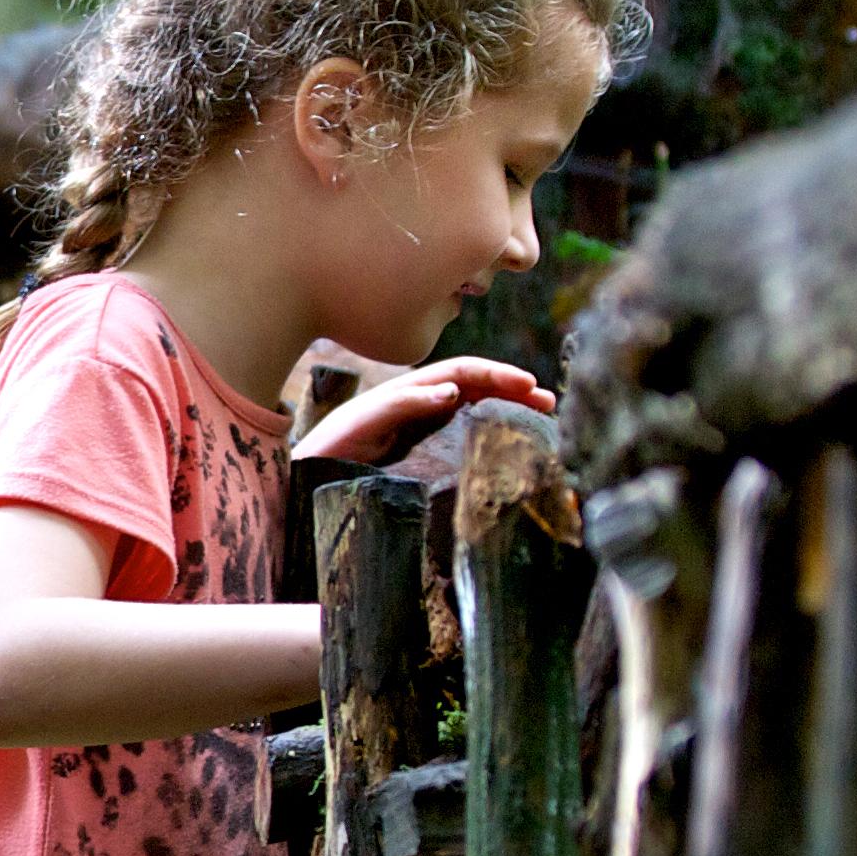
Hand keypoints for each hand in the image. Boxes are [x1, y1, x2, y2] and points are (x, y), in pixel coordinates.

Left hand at [294, 352, 553, 469]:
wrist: (307, 481)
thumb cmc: (330, 450)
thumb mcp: (363, 424)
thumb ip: (402, 406)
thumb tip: (450, 391)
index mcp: (409, 393)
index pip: (462, 373)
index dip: (497, 376)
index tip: (528, 387)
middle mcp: (420, 406)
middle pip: (476, 389)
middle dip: (513, 391)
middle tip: (549, 404)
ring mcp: (423, 429)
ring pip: (474, 412)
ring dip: (507, 413)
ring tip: (542, 422)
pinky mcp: (423, 455)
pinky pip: (463, 437)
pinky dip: (489, 436)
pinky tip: (509, 446)